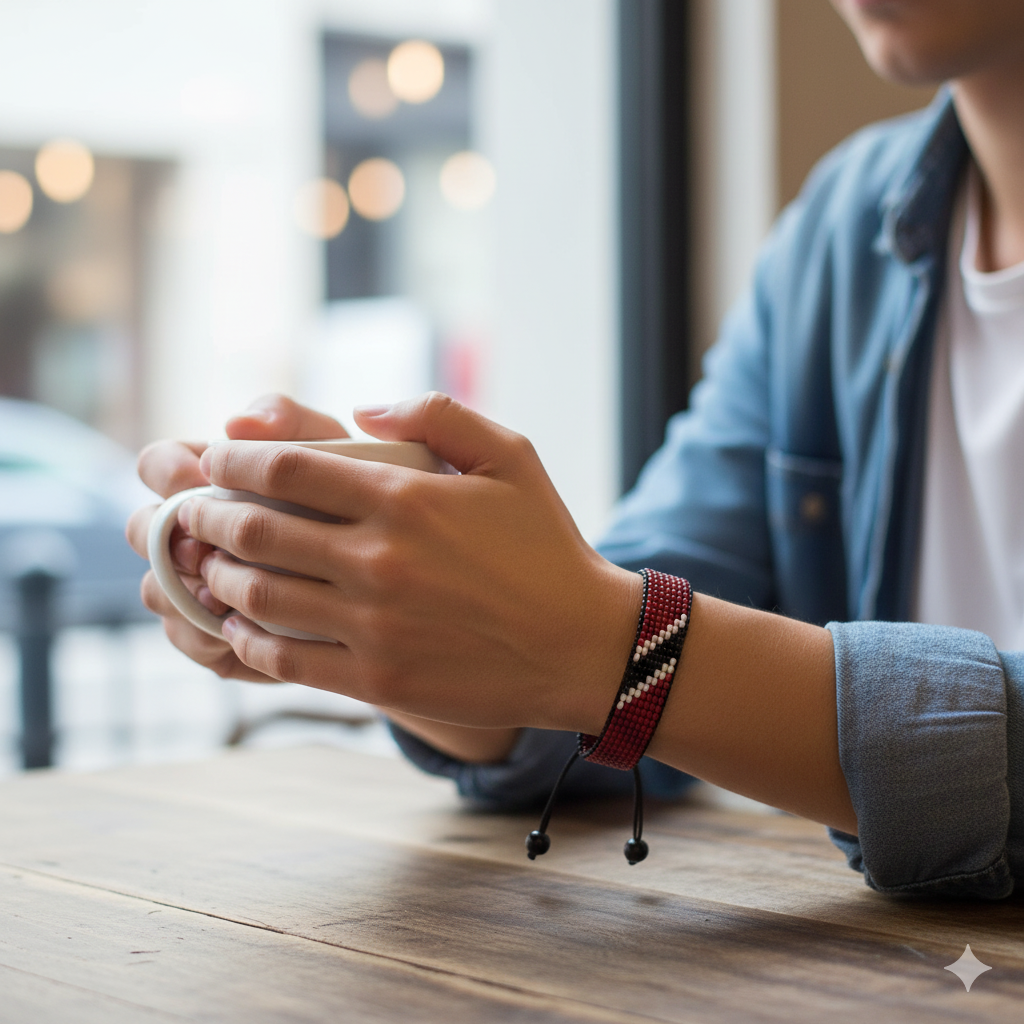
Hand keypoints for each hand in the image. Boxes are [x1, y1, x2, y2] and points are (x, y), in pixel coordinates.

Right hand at [126, 395, 350, 681]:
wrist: (402, 572)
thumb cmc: (363, 496)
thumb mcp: (340, 452)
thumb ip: (294, 423)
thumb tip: (239, 423)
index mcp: (213, 477)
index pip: (158, 464)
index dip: (169, 471)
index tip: (205, 479)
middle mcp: (198, 530)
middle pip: (144, 531)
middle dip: (164, 540)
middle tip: (203, 548)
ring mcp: (203, 582)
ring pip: (158, 590)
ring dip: (182, 592)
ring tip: (223, 596)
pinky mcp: (222, 632)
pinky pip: (190, 639)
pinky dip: (206, 637)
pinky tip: (243, 632)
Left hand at [178, 392, 642, 732]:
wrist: (581, 646)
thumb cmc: (546, 545)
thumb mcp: (511, 455)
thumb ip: (436, 413)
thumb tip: (362, 407)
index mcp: (405, 498)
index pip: (285, 469)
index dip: (230, 460)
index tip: (211, 459)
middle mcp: (379, 560)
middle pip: (255, 531)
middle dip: (205, 515)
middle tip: (189, 511)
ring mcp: (374, 625)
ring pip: (258, 596)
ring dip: (216, 576)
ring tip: (206, 565)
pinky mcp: (376, 680)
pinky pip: (284, 659)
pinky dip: (246, 638)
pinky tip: (240, 624)